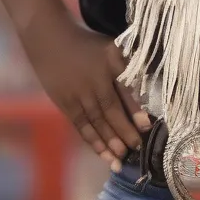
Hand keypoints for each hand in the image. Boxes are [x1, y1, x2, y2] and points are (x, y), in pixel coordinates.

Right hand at [21, 12, 148, 169]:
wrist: (51, 39)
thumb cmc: (88, 44)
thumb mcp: (111, 47)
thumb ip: (128, 65)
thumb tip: (148, 84)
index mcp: (110, 63)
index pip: (125, 89)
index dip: (135, 109)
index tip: (147, 126)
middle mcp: (94, 81)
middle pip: (111, 110)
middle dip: (124, 131)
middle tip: (137, 149)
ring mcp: (78, 94)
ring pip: (96, 122)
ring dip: (109, 142)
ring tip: (121, 159)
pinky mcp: (65, 104)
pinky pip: (81, 125)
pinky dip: (93, 140)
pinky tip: (103, 153)